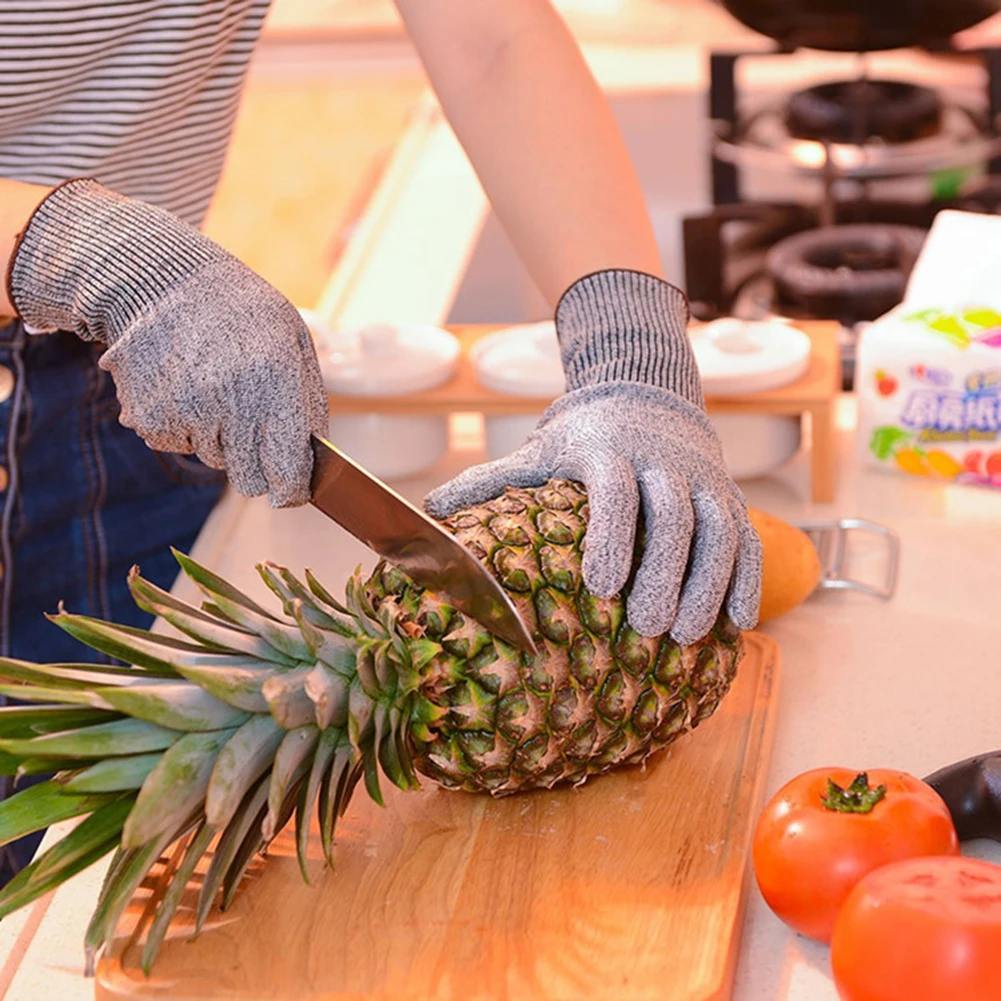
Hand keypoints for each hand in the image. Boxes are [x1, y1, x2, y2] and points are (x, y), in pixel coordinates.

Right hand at [7, 179, 327, 506]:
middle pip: (250, 481)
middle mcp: (229, 403)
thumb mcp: (294, 341)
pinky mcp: (151, 419)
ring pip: (215, 461)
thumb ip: (309, 404)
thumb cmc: (241, 312)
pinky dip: (187, 426)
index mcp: (274, 382)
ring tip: (216, 387)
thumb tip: (314, 457)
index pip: (287, 469)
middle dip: (259, 467)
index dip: (293, 490)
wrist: (161, 281)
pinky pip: (181, 445)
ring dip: (222, 438)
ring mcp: (186, 413)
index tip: (295, 492)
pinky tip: (188, 386)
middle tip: (256, 431)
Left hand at [425, 270, 760, 643]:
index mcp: (608, 452)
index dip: (613, 537)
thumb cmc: (583, 435)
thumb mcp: (537, 450)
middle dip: (665, 573)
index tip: (603, 586)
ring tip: (689, 635)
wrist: (646, 390)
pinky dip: (748, 577)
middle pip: (674, 516)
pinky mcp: (729, 494)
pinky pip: (748, 537)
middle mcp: (662, 462)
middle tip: (649, 627)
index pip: (617, 492)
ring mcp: (702, 479)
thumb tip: (428, 508)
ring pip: (720, 528)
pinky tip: (739, 622)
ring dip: (709, 583)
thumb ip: (491, 478)